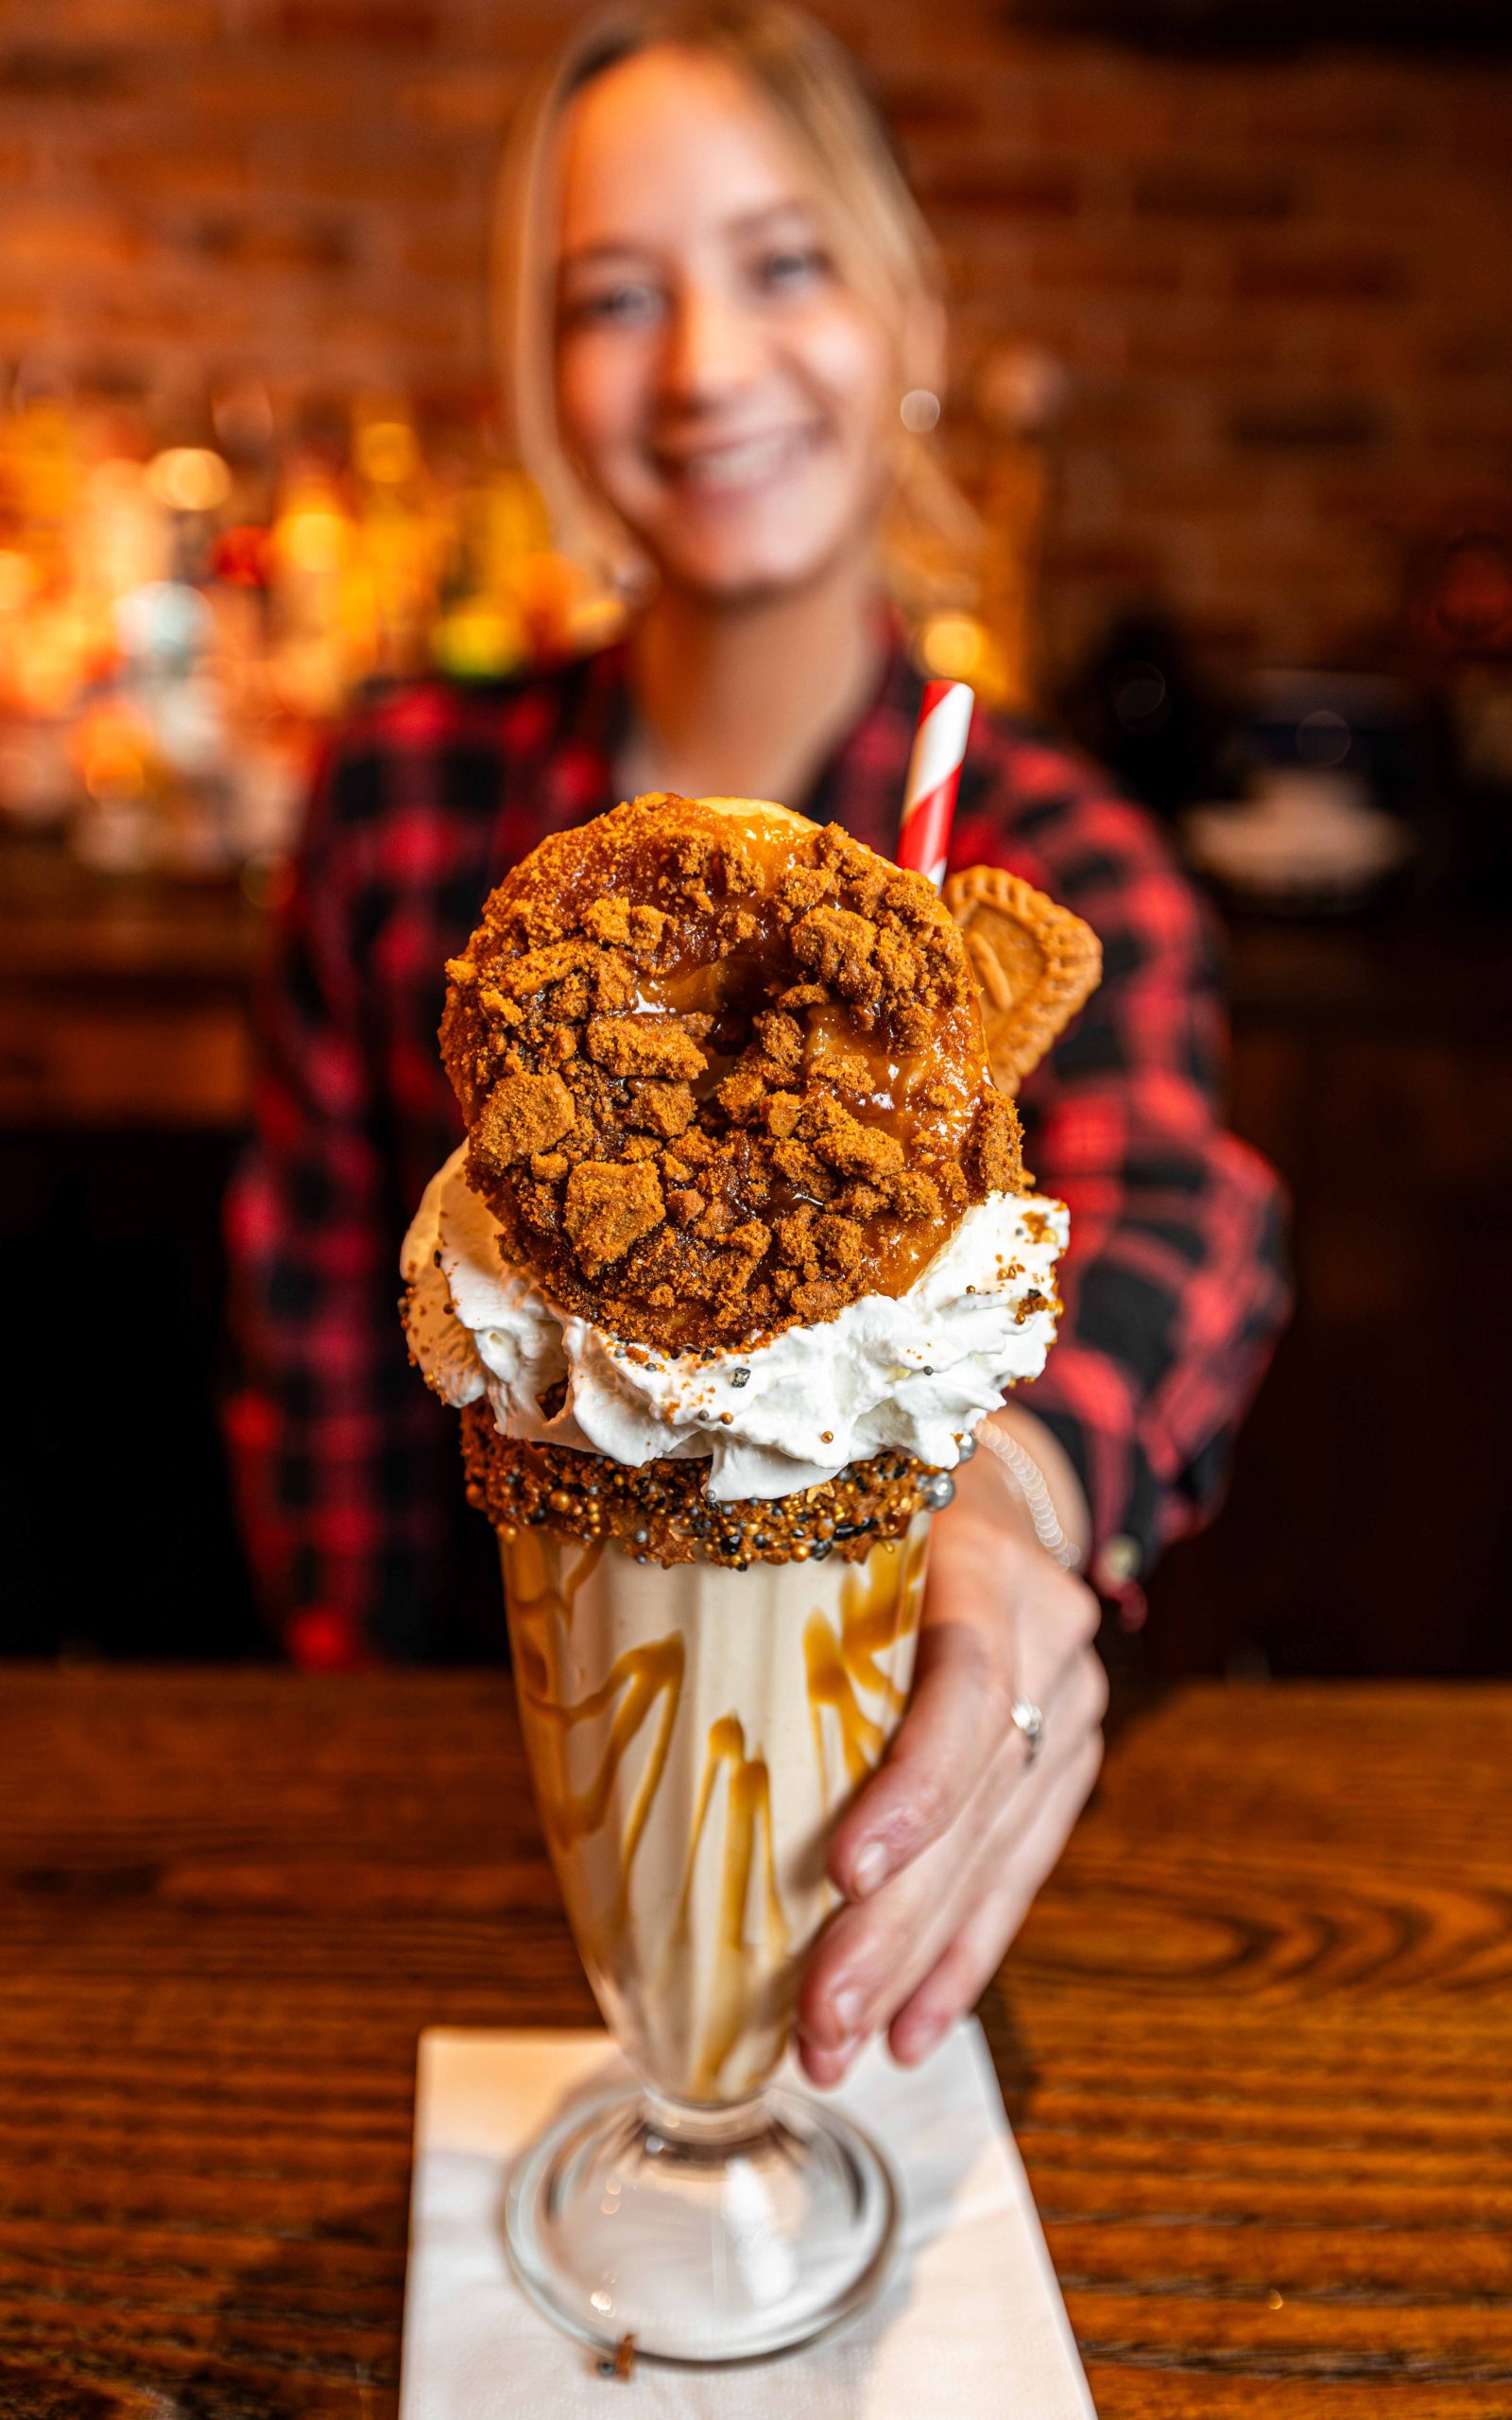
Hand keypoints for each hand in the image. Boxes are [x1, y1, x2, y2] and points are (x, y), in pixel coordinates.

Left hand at [795, 1442, 1106, 2081]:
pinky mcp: (1070, 1760)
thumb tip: (606, 1722)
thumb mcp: (815, 1525)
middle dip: (894, 1927)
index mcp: (983, 1566)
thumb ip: (756, 1603)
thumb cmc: (852, 1512)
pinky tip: (911, 2029)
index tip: (848, 1875)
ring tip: (842, 2049)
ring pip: (998, 1855)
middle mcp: (1047, 1636)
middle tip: (819, 2021)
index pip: (967, 1687)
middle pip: (978, 1799)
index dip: (914, 1790)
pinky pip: (1019, 1875)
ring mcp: (1072, 1701)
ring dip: (916, 1966)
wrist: (988, 1493)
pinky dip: (960, 1957)